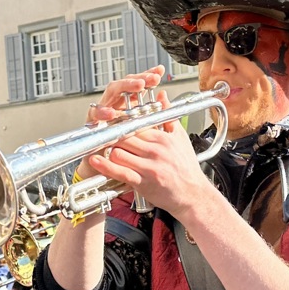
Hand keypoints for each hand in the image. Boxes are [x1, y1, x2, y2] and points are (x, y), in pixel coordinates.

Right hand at [78, 66, 169, 179]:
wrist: (106, 171)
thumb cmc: (125, 152)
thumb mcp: (145, 134)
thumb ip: (154, 115)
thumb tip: (164, 96)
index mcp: (127, 105)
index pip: (136, 85)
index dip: (147, 76)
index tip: (159, 71)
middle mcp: (115, 105)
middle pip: (125, 84)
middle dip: (138, 79)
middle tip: (151, 78)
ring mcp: (102, 112)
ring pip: (110, 93)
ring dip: (123, 88)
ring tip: (138, 86)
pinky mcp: (91, 123)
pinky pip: (94, 114)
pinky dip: (102, 113)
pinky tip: (111, 113)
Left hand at [84, 67, 213, 217]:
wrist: (193, 194)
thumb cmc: (186, 168)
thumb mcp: (180, 137)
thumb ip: (168, 115)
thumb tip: (162, 95)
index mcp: (161, 138)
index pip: (135, 123)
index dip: (120, 121)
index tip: (111, 120)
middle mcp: (154, 150)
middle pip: (123, 136)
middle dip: (111, 135)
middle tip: (101, 134)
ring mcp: (148, 167)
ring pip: (118, 151)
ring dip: (108, 150)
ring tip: (102, 149)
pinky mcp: (143, 183)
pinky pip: (120, 172)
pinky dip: (105, 166)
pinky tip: (95, 160)